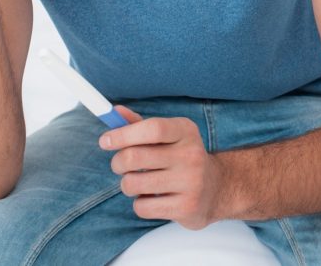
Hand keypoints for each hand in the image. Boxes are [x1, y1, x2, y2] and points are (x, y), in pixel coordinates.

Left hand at [101, 105, 225, 229]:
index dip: (123, 134)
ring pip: (133, 184)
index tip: (105, 141)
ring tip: (139, 181)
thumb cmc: (181, 157)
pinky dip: (139, 203)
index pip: (152, 128)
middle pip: (135, 156)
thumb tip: (114, 112)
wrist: (215, 189)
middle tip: (119, 164)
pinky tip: (153, 197)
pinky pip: (142, 207)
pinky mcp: (186, 207)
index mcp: (186, 131)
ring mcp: (191, 182)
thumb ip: (140, 125)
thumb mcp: (168, 136)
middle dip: (118, 162)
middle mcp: (191, 154)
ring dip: (127, 184)